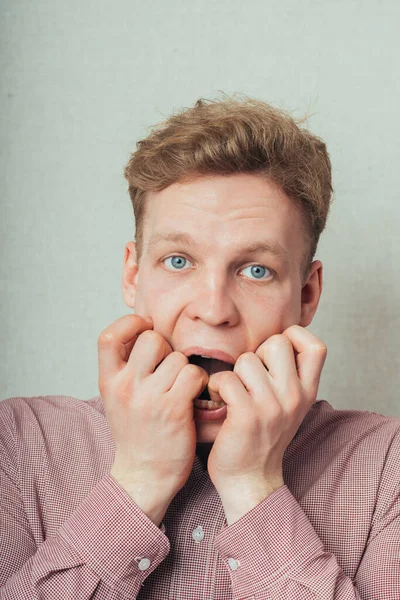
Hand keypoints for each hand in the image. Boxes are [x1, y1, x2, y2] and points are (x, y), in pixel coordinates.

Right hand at [97, 314, 207, 517]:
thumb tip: (145, 330)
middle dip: (166, 349)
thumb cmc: (136, 433)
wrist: (144, 476)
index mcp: (108, 382)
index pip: (108, 336)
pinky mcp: (174, 410)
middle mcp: (125, 387)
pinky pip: (194, 375)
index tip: (144, 329)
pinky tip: (194, 397)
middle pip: (152, 339)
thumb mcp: (118, 399)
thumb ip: (126, 368)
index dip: (129, 324)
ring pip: (178, 357)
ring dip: (186, 369)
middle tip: (168, 369)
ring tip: (181, 388)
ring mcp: (149, 398)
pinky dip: (200, 383)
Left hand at [206, 326, 326, 516]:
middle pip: (277, 342)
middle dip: (257, 353)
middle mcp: (295, 397)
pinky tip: (220, 400)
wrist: (250, 480)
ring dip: (234, 373)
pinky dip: (217, 386)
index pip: (316, 346)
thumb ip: (288, 375)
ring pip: (247, 359)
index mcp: (308, 392)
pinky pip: (227, 379)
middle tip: (250, 377)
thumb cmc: (263, 436)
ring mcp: (272, 407)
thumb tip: (274, 339)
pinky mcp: (247, 416)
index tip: (274, 355)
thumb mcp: (288, 405)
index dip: (294, 338)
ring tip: (234, 392)